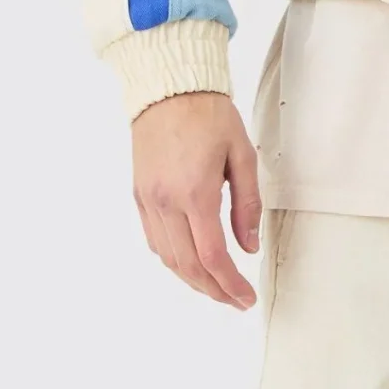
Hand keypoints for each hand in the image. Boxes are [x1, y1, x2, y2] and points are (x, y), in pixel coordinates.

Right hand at [131, 92, 262, 306]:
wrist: (167, 88)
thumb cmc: (208, 115)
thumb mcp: (243, 155)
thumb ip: (248, 205)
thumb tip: (249, 246)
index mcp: (195, 192)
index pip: (212, 256)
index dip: (230, 284)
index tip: (246, 298)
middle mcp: (166, 202)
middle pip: (188, 265)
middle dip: (214, 290)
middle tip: (235, 300)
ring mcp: (149, 200)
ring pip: (168, 258)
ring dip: (192, 280)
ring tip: (216, 287)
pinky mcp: (140, 195)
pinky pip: (154, 240)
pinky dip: (173, 259)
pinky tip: (191, 263)